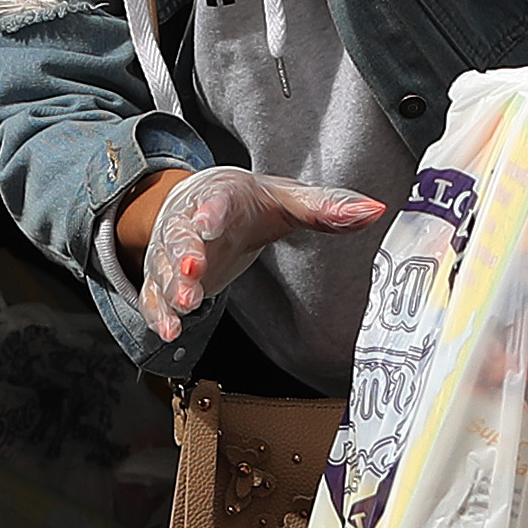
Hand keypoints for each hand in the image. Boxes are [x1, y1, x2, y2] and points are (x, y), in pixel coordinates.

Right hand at [133, 167, 386, 343]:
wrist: (199, 202)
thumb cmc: (247, 205)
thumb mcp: (286, 201)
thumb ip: (327, 208)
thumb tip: (373, 210)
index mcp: (222, 197)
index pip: (215, 202)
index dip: (211, 213)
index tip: (209, 222)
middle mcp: (189, 222)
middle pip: (182, 238)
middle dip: (186, 256)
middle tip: (194, 272)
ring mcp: (173, 253)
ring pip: (165, 269)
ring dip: (172, 288)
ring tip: (183, 308)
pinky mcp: (164, 277)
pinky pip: (154, 295)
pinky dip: (158, 313)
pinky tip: (169, 330)